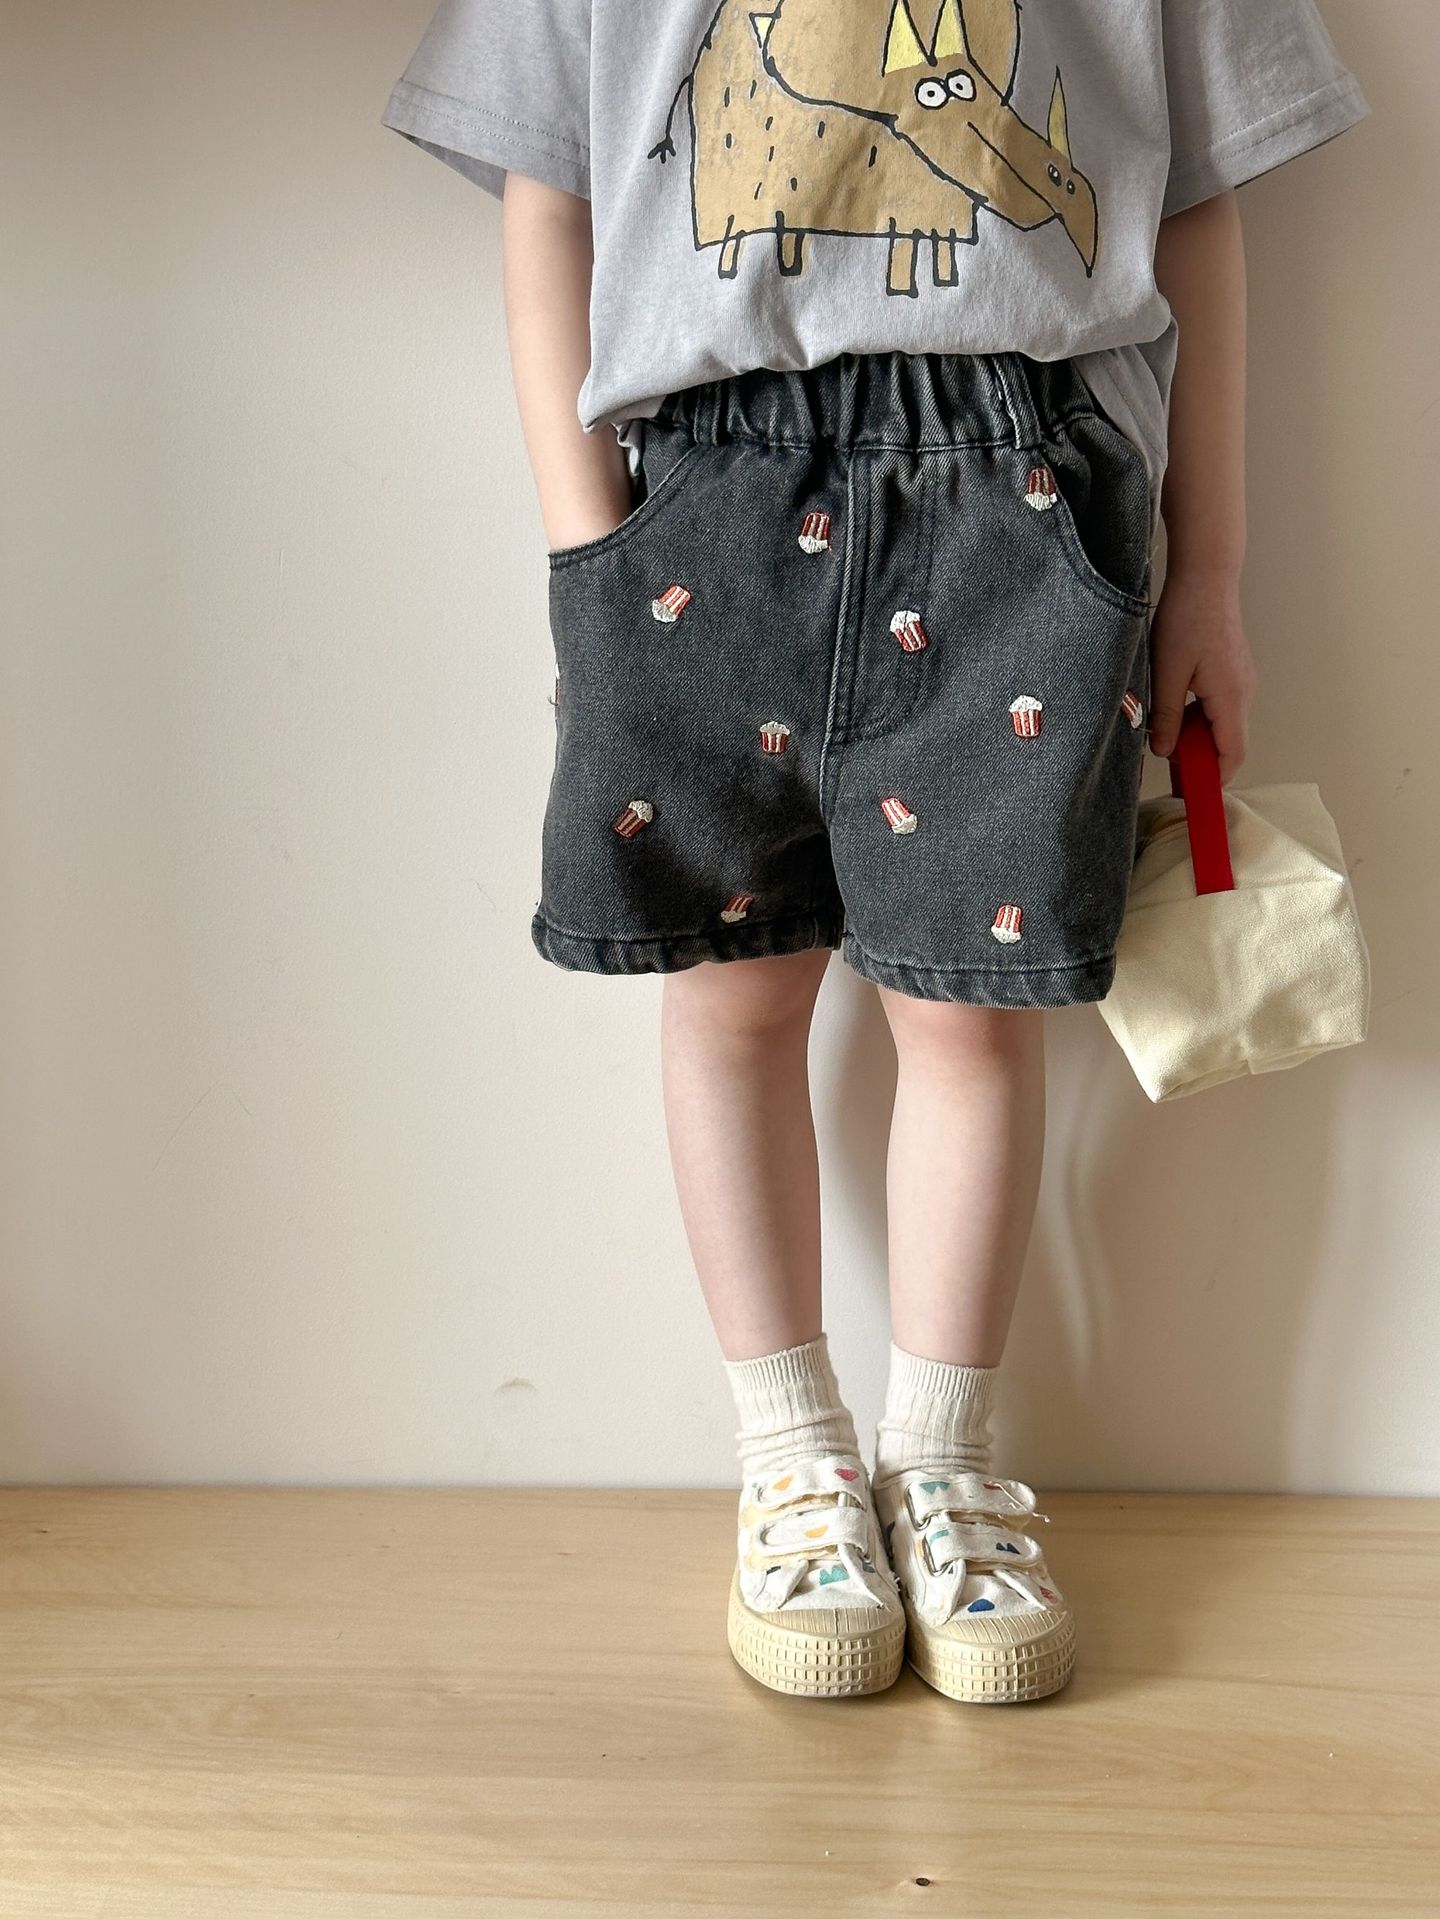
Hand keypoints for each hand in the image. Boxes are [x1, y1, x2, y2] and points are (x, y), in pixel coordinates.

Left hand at [1147, 568, 1256, 783]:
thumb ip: (1167, 716)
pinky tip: (1172, 713)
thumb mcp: (1167, 672)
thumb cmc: (1187, 618)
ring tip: (1163, 740)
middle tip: (1169, 774)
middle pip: (1226, 744)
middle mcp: (1243, 693)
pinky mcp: (1231, 672)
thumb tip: (1165, 751)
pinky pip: (1217, 708)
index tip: (1192, 796)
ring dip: (1195, 738)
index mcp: (1230, 699)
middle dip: (1200, 762)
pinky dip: (1198, 719)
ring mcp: (1240, 682)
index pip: (1230, 755)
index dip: (1213, 780)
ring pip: (1220, 726)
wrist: (1206, 576)